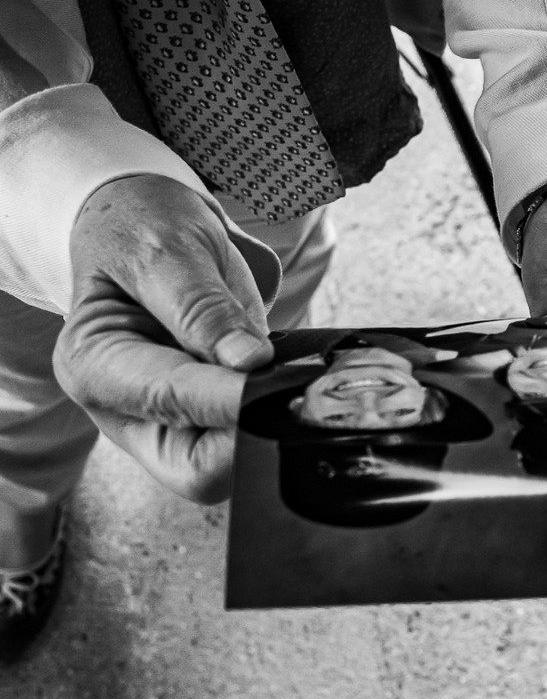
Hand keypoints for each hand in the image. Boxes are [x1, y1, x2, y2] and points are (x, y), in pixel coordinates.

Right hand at [54, 175, 273, 503]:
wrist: (143, 228)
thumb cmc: (140, 232)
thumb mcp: (166, 251)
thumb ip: (201, 307)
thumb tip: (247, 362)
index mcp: (93, 366)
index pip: (169, 400)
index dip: (230, 399)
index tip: (276, 382)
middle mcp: (125, 409)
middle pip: (197, 470)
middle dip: (251, 440)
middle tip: (299, 392)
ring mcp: (168, 422)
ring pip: (230, 466)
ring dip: (270, 428)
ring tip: (300, 379)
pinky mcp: (206, 419)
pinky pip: (247, 439)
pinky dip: (277, 415)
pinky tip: (297, 384)